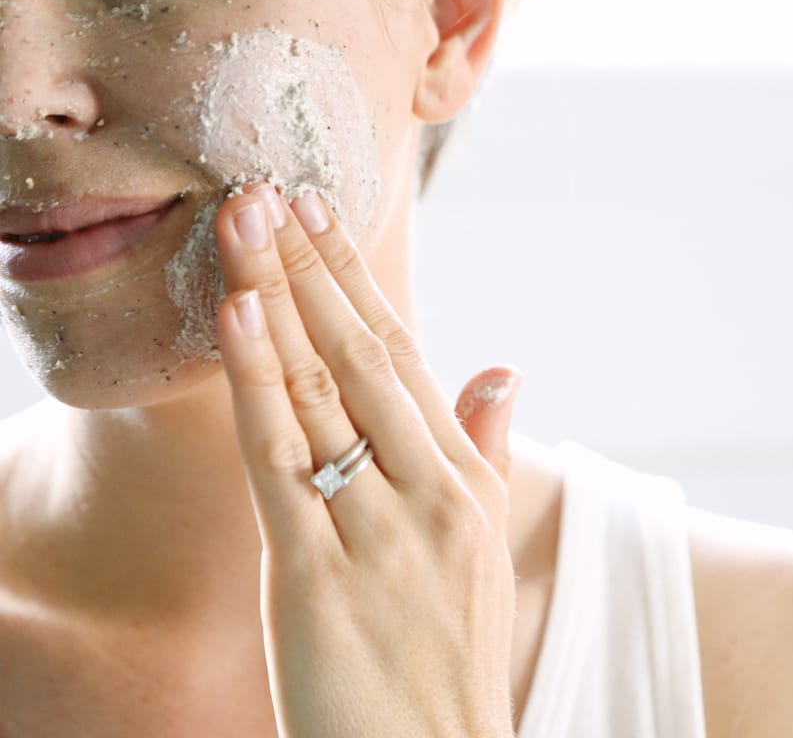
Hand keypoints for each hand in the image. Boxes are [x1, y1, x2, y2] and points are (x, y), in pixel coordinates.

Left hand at [213, 181, 520, 737]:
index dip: (355, 280)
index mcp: (464, 477)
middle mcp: (428, 489)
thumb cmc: (451, 651)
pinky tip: (240, 318)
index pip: (403, 353)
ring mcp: (376, 528)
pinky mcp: (316, 574)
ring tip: (242, 222)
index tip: (317, 213)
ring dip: (276, 298)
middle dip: (309, 266)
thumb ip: (490, 448)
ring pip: (319, 391)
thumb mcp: (485, 544)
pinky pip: (281, 464)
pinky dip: (258, 385)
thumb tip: (505, 370)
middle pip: (361, 354)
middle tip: (268, 187)